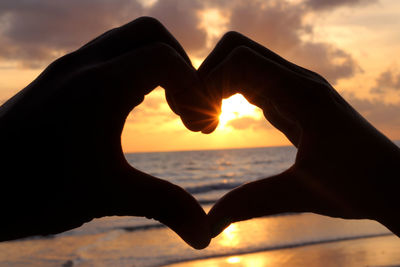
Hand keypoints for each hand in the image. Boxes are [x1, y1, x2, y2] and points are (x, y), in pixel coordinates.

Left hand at [0, 17, 217, 248]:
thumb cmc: (33, 190)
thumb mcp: (108, 195)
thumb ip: (164, 206)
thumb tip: (204, 235)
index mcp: (99, 87)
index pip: (165, 58)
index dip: (194, 87)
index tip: (197, 124)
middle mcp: (83, 66)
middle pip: (150, 33)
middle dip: (180, 64)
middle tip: (185, 105)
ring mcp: (68, 68)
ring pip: (127, 39)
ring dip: (155, 64)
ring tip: (164, 105)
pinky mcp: (59, 78)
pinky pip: (107, 54)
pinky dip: (132, 69)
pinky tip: (131, 107)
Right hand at [201, 32, 399, 237]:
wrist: (392, 182)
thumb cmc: (359, 186)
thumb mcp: (301, 194)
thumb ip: (251, 202)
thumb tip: (207, 227)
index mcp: (302, 94)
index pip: (239, 59)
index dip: (208, 84)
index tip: (202, 125)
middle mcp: (297, 81)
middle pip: (235, 50)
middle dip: (205, 78)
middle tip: (198, 121)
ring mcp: (293, 86)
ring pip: (240, 62)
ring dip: (214, 85)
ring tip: (207, 124)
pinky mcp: (290, 98)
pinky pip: (250, 80)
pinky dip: (227, 93)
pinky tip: (221, 122)